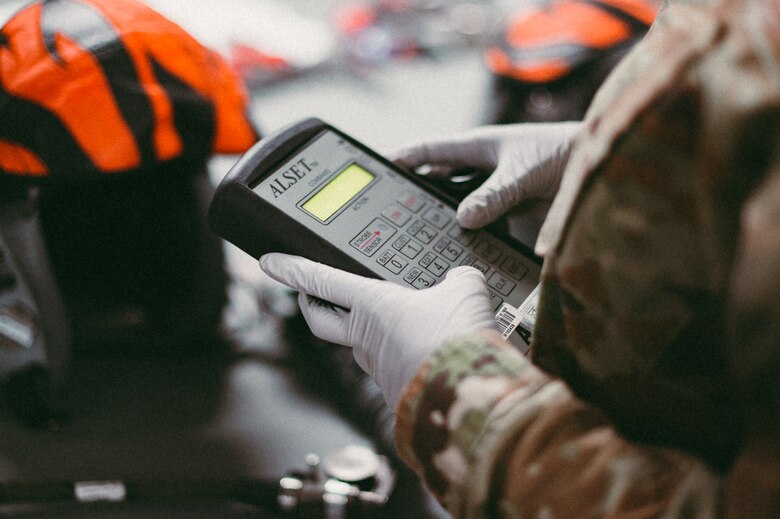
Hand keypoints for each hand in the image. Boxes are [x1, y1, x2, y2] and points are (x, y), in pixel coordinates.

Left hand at [259, 253, 497, 407]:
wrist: (469, 395)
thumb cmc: (457, 342)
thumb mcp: (465, 289)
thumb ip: (457, 278)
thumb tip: (460, 278)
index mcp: (372, 305)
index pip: (320, 281)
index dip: (292, 269)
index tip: (270, 262)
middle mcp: (366, 339)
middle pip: (322, 320)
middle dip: (312, 305)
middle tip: (309, 296)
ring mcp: (379, 370)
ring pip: (363, 347)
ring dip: (374, 335)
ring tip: (404, 325)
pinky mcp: (398, 395)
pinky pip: (396, 370)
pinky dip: (406, 359)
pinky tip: (428, 355)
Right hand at [391, 122, 580, 228]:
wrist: (601, 164)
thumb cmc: (563, 152)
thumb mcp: (523, 172)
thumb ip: (495, 195)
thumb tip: (464, 218)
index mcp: (477, 145)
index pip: (429, 150)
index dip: (402, 158)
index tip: (377, 168)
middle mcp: (481, 165)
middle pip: (438, 179)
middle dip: (418, 193)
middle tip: (393, 213)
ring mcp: (494, 186)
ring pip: (458, 201)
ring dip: (445, 215)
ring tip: (421, 233)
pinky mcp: (509, 206)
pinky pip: (481, 218)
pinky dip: (471, 230)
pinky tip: (461, 243)